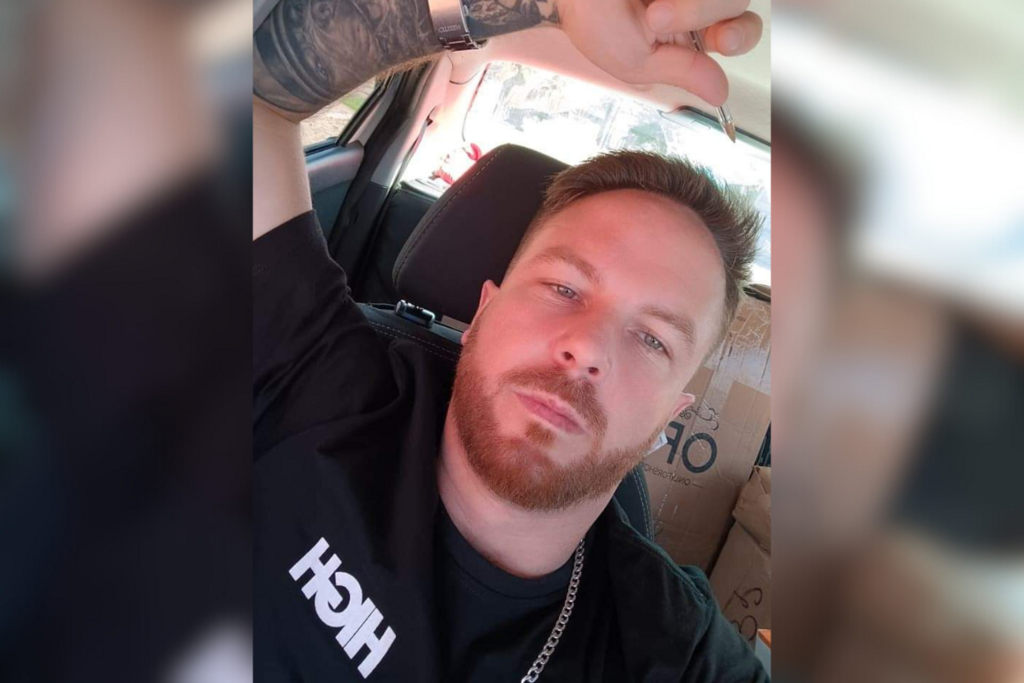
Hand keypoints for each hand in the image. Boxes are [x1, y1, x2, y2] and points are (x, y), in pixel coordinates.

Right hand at [555, 0, 762, 105]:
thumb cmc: (592, 18)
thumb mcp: (635, 61)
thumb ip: (681, 73)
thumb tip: (719, 94)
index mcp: (690, 32)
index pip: (737, 33)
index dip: (739, 36)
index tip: (722, 39)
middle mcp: (696, 2)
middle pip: (736, 5)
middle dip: (707, 14)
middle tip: (665, 18)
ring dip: (694, 5)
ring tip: (653, 10)